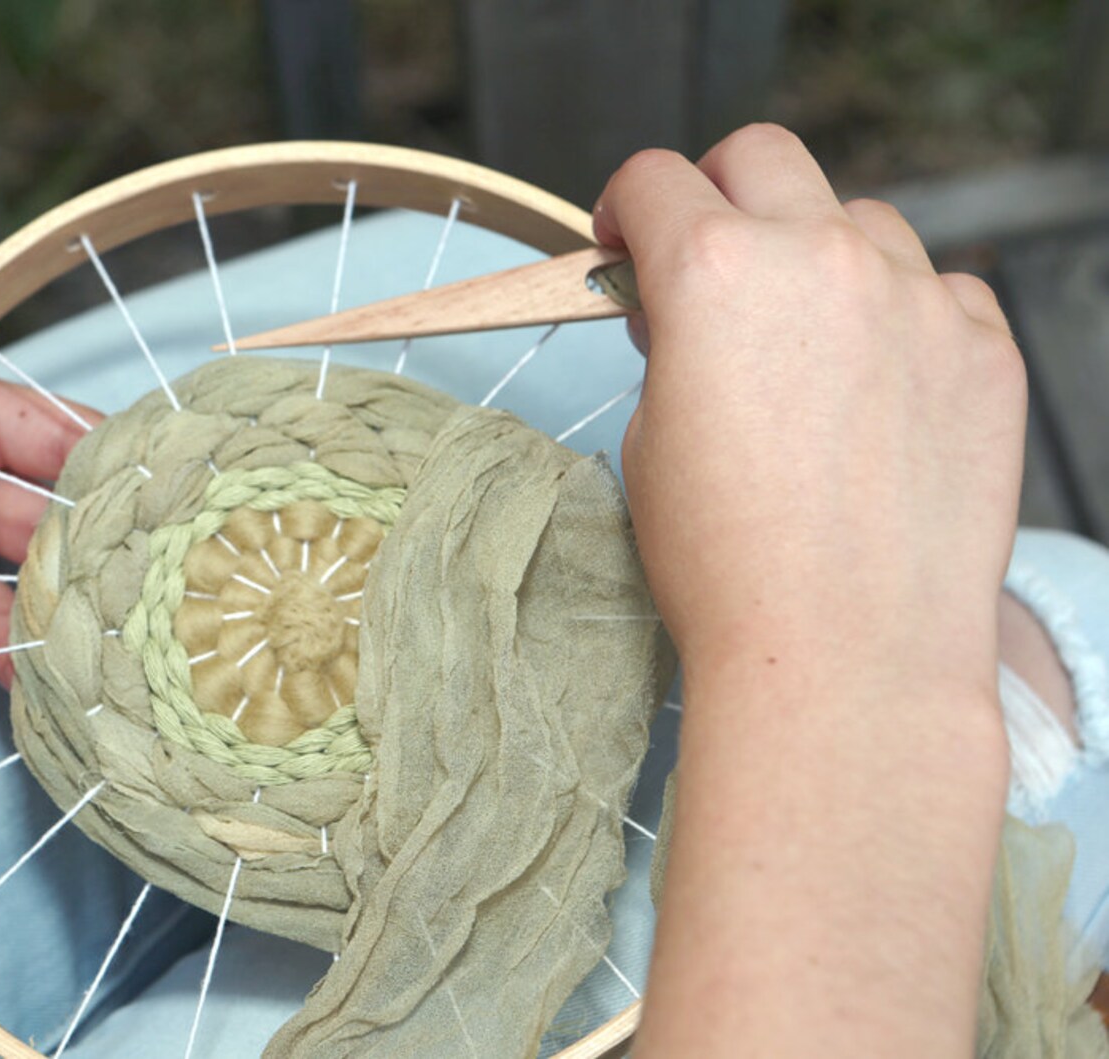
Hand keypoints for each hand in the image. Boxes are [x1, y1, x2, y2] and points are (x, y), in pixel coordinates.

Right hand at [594, 124, 1024, 696]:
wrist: (843, 653)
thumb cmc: (725, 563)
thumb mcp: (650, 438)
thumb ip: (672, 345)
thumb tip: (691, 315)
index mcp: (713, 272)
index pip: (655, 178)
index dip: (625, 208)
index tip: (627, 245)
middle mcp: (820, 258)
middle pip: (761, 156)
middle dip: (718, 193)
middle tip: (707, 263)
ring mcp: (917, 297)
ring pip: (860, 220)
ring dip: (818, 257)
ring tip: (806, 347)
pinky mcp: (985, 349)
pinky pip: (939, 290)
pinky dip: (901, 316)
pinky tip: (878, 391)